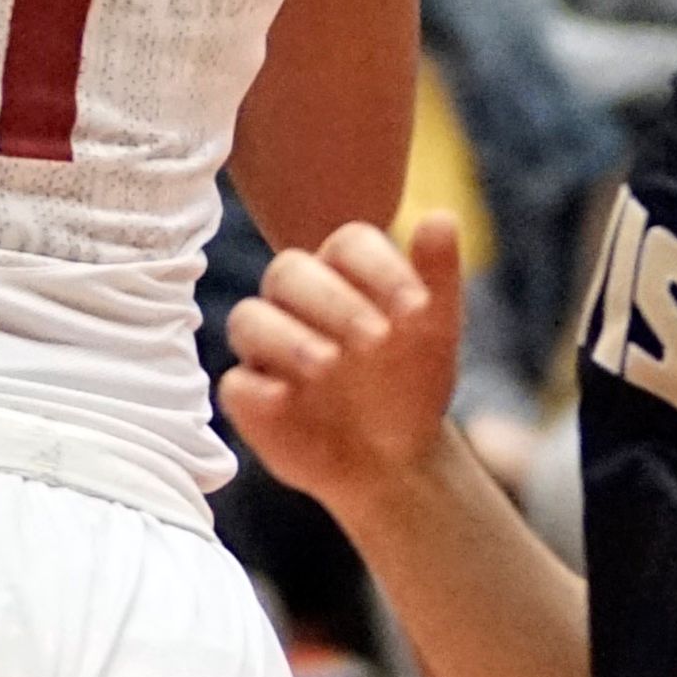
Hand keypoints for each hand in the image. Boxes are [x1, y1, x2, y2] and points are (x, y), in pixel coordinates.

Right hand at [220, 220, 466, 516]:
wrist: (396, 458)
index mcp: (343, 275)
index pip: (348, 244)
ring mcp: (268, 349)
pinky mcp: (250, 397)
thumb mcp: (435, 332)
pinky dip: (257, 388)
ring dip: (286, 337)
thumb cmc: (410, 383)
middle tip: (377, 340)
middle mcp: (298, 302)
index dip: (381, 268)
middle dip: (333, 301)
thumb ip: (438, 276)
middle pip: (288, 272)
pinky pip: (236, 383)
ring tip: (328, 365)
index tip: (417, 309)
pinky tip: (286, 398)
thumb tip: (441, 218)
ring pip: (249, 318)